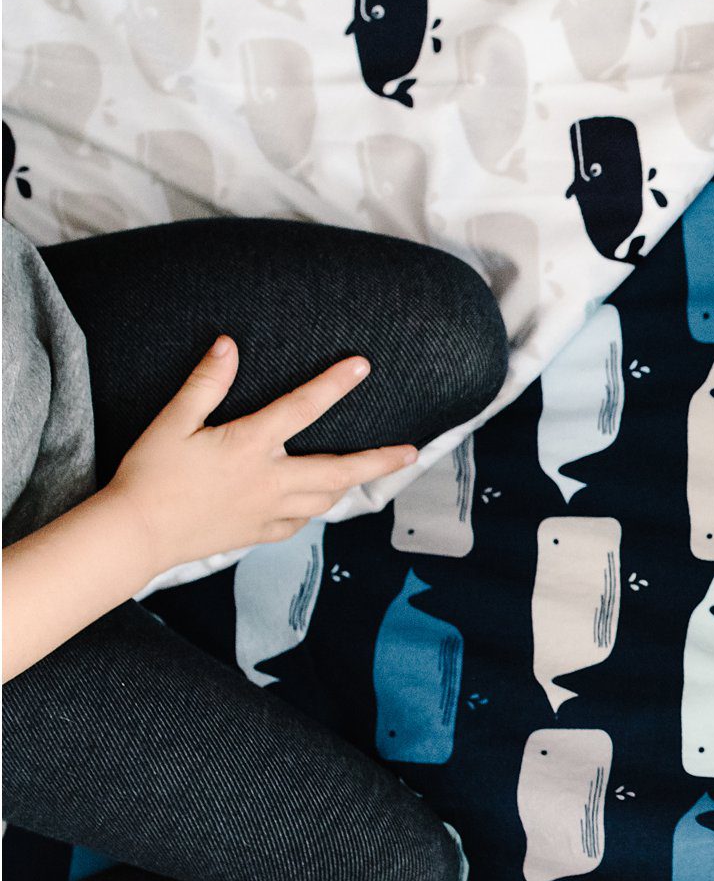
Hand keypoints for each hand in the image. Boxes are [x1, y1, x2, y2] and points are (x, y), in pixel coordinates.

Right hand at [99, 335, 418, 572]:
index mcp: (250, 445)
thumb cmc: (149, 475)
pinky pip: (299, 523)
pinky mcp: (258, 534)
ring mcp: (269, 512)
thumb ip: (206, 383)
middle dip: (380, 461)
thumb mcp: (172, 421)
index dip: (334, 384)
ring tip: (370, 476)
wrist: (135, 535)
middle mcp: (270, 481)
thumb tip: (229, 345)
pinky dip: (314, 510)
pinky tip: (314, 503)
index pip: (303, 407)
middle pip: (340, 471)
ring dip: (349, 485)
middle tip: (411, 453)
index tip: (362, 366)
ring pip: (326, 500)